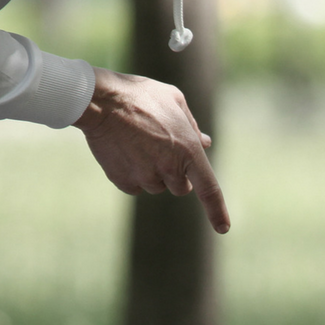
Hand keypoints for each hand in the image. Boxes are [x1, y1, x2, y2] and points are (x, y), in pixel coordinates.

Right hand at [73, 67, 229, 232]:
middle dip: (176, 174)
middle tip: (162, 150)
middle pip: (181, 188)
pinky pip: (135, 187)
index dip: (217, 211)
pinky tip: (124, 151)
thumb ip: (192, 126)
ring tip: (138, 144)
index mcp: (188, 150)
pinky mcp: (124, 182)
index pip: (209, 189)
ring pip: (157, 187)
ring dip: (153, 172)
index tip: (223, 228)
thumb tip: (205, 143)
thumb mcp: (174, 100)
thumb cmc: (140, 95)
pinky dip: (132, 174)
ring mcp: (145, 177)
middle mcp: (169, 169)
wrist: (101, 101)